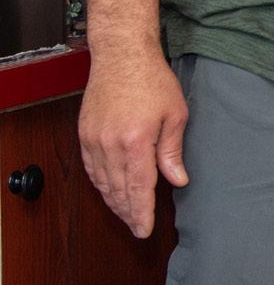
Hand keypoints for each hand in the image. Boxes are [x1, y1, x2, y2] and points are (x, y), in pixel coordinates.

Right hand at [78, 49, 189, 237]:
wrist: (122, 55)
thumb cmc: (152, 79)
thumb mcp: (175, 113)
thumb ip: (173, 150)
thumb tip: (178, 180)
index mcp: (136, 141)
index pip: (139, 189)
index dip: (142, 213)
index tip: (145, 230)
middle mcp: (111, 145)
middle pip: (118, 190)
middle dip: (128, 212)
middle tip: (137, 227)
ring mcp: (94, 140)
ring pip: (102, 183)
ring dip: (114, 201)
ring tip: (126, 213)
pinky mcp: (85, 134)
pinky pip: (91, 168)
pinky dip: (101, 184)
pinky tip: (109, 190)